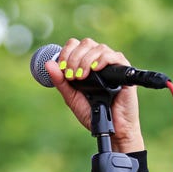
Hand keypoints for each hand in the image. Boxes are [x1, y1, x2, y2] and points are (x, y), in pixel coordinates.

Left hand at [43, 38, 144, 152]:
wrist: (110, 128)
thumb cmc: (93, 113)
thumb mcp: (72, 97)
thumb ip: (61, 82)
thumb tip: (48, 64)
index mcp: (85, 64)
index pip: (75, 45)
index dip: (66, 53)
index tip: (62, 69)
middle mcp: (98, 61)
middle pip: (86, 43)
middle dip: (74, 58)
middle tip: (72, 76)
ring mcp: (112, 64)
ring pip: (98, 47)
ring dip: (85, 60)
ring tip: (81, 77)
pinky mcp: (124, 70)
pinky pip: (114, 55)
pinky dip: (102, 59)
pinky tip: (95, 69)